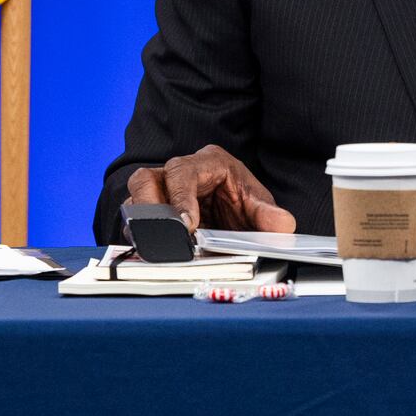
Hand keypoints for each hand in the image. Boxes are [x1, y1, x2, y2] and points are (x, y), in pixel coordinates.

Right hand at [124, 144, 296, 233]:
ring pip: (134, 198)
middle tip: (162, 237)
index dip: (180, 197)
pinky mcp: (150, 213)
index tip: (186, 225)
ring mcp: (159, 192)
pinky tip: (149, 252)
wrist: (235, 214)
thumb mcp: (259, 206)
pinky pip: (133, 221)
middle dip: (149, 207)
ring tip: (152, 248)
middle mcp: (177, 173)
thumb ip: (269, 215)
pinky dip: (138, 237)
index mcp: (207, 162)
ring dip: (140, 224)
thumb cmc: (242, 202)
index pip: (183, 172)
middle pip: (146, 179)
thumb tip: (282, 225)